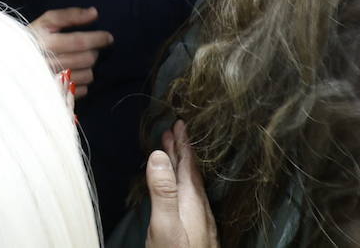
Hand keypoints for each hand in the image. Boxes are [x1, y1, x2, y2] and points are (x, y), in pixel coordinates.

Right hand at [28, 6, 112, 98]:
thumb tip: (94, 13)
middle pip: (86, 58)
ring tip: (81, 61)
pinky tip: (73, 75)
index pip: (79, 41)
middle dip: (94, 51)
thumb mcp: (45, 23)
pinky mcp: (55, 95)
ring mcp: (52, 81)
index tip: (108, 37)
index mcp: (45, 42)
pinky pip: (81, 90)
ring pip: (87, 75)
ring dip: (89, 67)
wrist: (10, 65)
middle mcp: (48, 62)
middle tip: (92, 48)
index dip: (98, 38)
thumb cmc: (31, 40)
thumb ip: (68, 15)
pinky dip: (82, 82)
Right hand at [146, 120, 217, 247]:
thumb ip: (163, 192)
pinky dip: (183, 186)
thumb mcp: (165, 226)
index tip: (179, 124)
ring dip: (182, 168)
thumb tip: (158, 156)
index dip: (183, 145)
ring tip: (174, 156)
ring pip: (192, 187)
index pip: (188, 166)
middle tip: (174, 132)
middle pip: (191, 174)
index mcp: (192, 203)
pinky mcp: (197, 234)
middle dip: (182, 152)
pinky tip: (181, 193)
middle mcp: (200, 210)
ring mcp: (201, 224)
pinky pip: (191, 199)